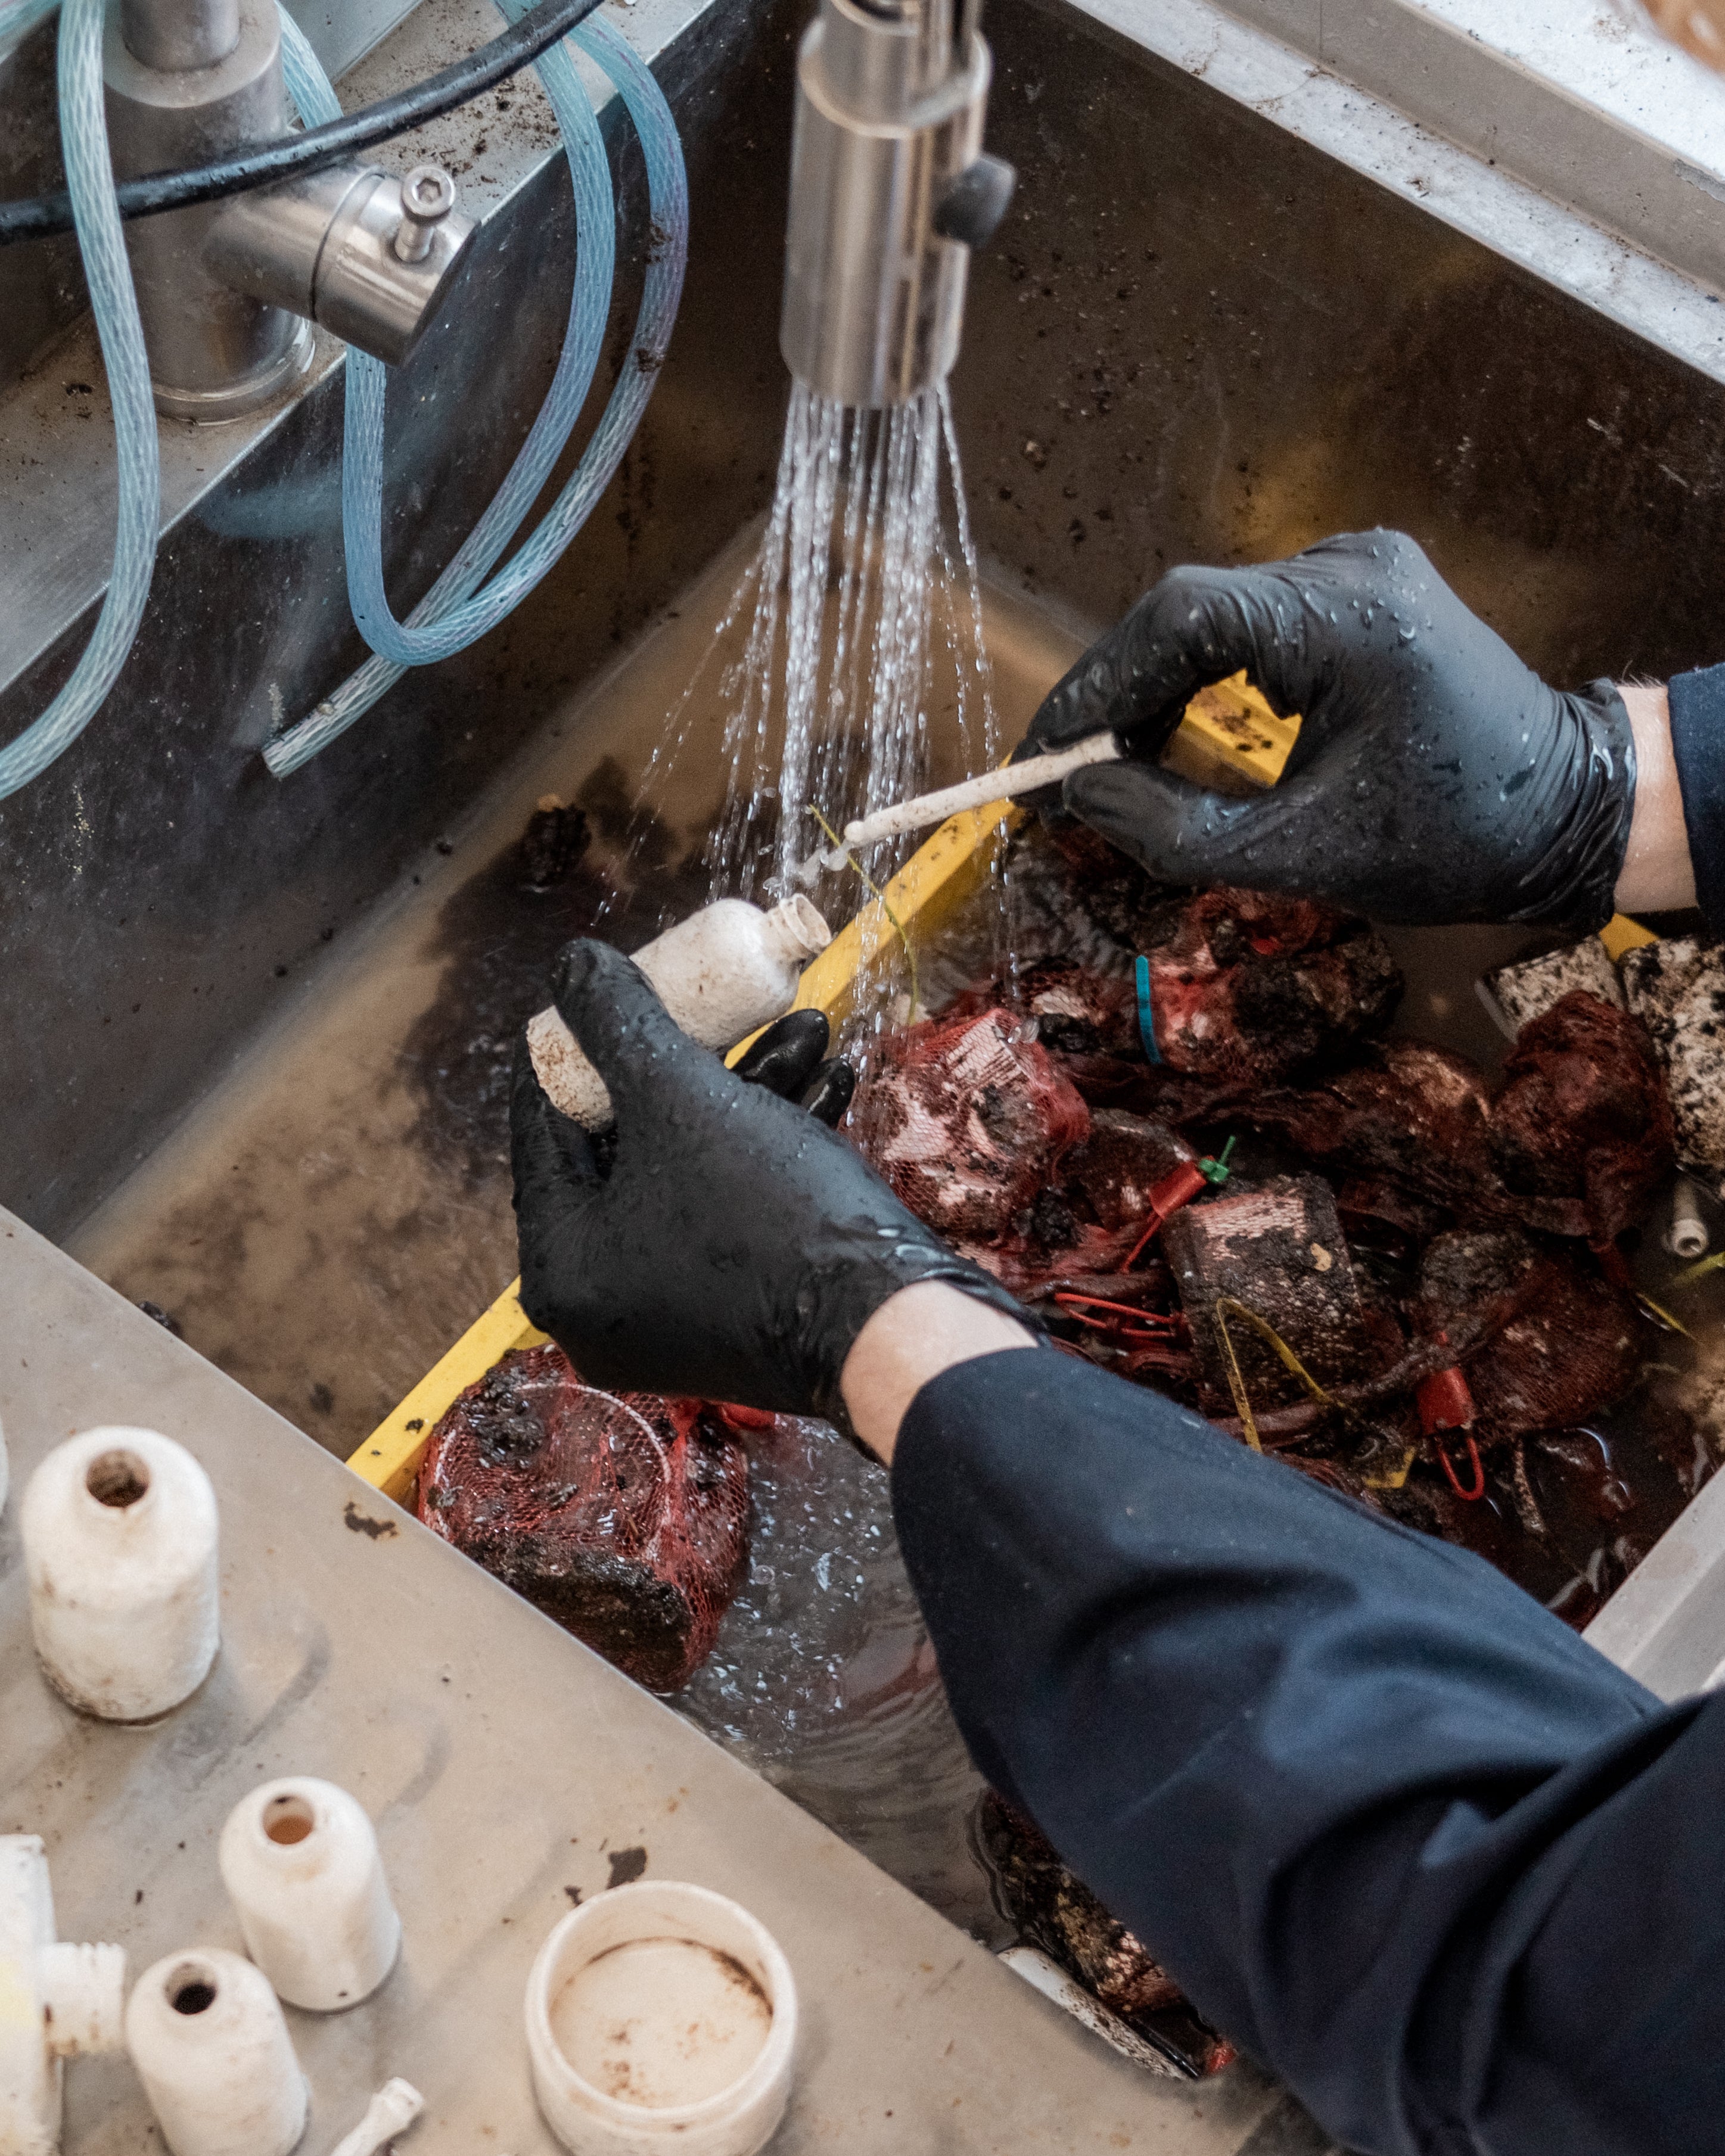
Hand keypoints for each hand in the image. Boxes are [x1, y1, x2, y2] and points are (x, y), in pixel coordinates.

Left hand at [510, 941, 1029, 1428]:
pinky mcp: (737, 1315)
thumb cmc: (769, 1214)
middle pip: (628, 1145)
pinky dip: (771, 1149)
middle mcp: (604, 1303)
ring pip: (693, 1170)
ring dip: (751, 1093)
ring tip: (808, 1029)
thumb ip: (617, 1023)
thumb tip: (570, 964)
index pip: (544, 1128)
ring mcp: (672, 1316)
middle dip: (695, 1061)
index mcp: (562, 1265)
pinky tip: (828, 1083)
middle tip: (724, 1006)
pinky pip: (731, 1211)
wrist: (891, 1326)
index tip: (605, 988)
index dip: (576, 1043)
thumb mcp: (683, 1096)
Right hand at [1022, 530, 1635, 931]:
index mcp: (1345, 618)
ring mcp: (1358, 572)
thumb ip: (1174, 826)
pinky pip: (1251, 626)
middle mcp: (1348, 569)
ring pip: (1213, 619)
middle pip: (1187, 615)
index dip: (1094, 688)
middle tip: (1063, 775)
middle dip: (1117, 698)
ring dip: (1155, 690)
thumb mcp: (1301, 854)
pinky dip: (1202, 681)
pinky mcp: (1360, 593)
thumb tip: (1076, 795)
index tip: (1042, 758)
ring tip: (1109, 764)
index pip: (1178, 621)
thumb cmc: (1457, 838)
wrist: (1572, 812)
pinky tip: (1171, 733)